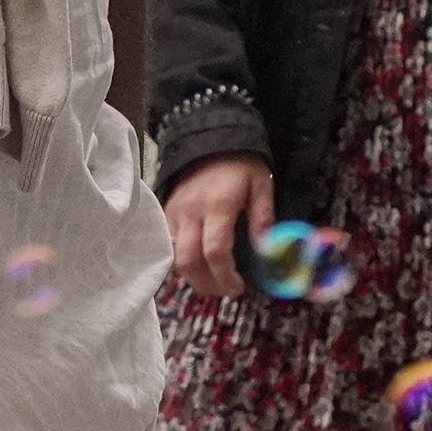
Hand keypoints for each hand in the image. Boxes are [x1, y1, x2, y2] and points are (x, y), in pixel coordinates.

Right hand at [161, 155, 274, 299]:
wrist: (210, 139)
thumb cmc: (241, 164)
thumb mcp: (262, 184)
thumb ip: (262, 217)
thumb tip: (266, 250)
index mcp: (218, 205)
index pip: (215, 250)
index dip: (225, 275)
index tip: (239, 286)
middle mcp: (191, 212)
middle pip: (189, 262)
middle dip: (207, 284)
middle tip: (226, 291)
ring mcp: (174, 214)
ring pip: (174, 258)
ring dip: (193, 277)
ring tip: (215, 283)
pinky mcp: (165, 214)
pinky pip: (167, 247)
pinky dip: (181, 263)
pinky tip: (198, 267)